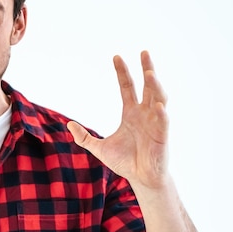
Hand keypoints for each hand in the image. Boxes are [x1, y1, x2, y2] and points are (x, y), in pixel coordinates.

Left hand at [67, 51, 168, 190]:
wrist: (141, 179)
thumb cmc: (125, 162)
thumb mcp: (99, 148)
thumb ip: (84, 138)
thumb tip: (68, 125)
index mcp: (131, 113)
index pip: (127, 87)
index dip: (122, 72)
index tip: (116, 56)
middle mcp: (145, 114)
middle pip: (148, 86)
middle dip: (146, 68)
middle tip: (144, 52)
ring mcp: (155, 123)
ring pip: (159, 98)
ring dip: (156, 86)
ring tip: (150, 73)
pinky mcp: (162, 137)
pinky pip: (163, 122)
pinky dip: (162, 114)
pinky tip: (158, 106)